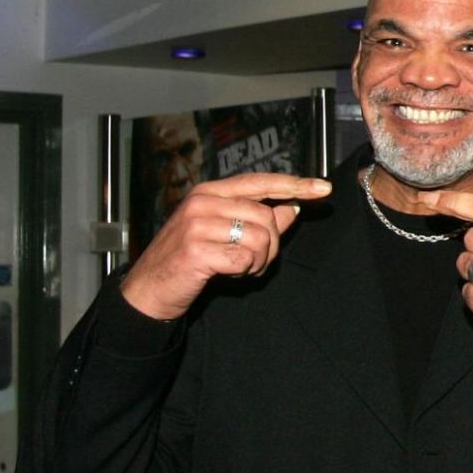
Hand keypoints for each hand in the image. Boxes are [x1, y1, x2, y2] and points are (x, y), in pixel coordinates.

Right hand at [121, 173, 330, 319]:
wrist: (149, 290)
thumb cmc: (187, 261)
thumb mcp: (224, 234)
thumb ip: (257, 219)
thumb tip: (290, 208)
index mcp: (210, 192)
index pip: (260, 182)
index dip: (294, 185)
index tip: (323, 188)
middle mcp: (203, 201)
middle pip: (266, 216)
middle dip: (271, 246)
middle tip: (256, 263)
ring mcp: (197, 224)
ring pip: (259, 238)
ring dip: (258, 261)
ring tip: (241, 269)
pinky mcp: (196, 249)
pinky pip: (244, 259)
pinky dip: (245, 271)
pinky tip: (229, 274)